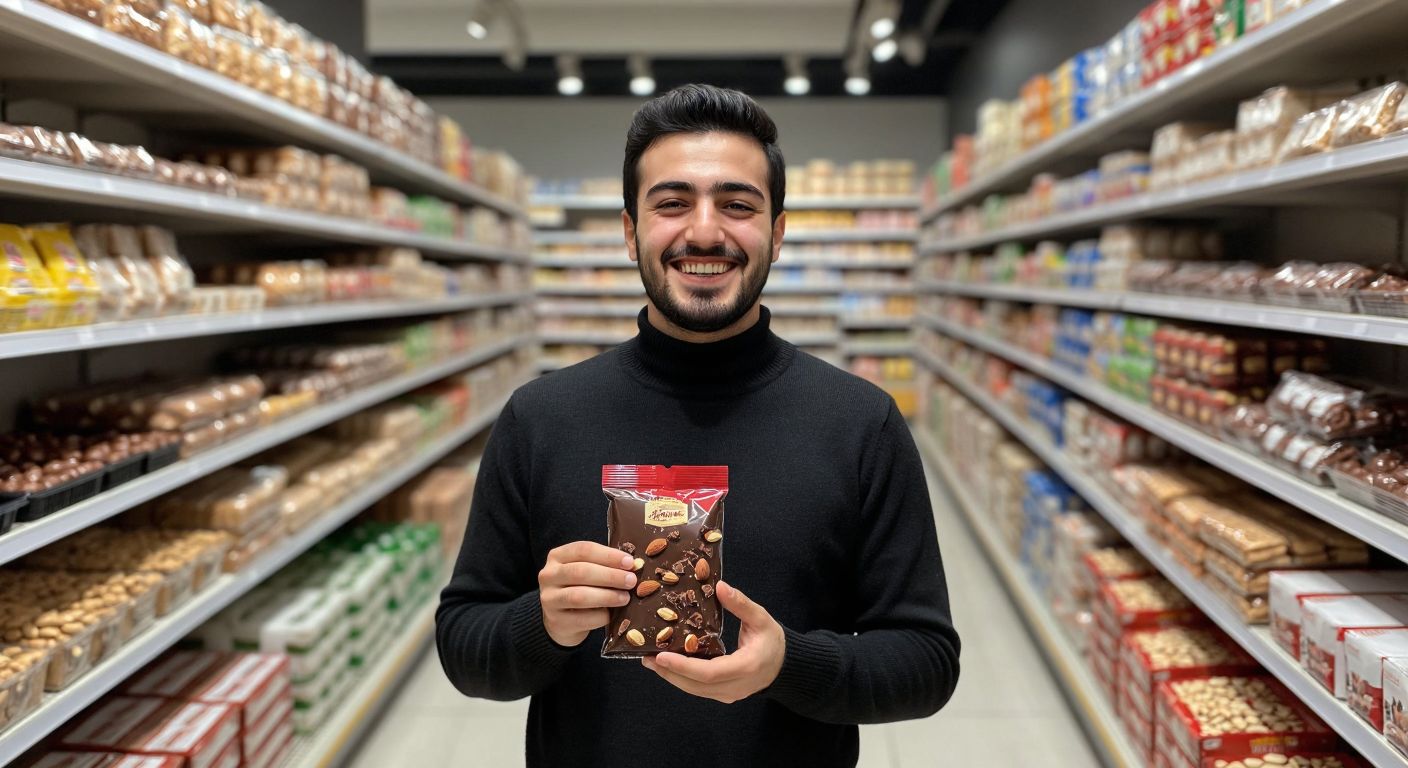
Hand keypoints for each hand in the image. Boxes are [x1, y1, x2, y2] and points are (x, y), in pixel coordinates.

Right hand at [539, 541, 637, 646]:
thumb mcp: (587, 572)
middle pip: (581, 572)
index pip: (583, 550)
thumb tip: (634, 566)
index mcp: (557, 556)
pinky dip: (601, 616)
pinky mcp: (556, 621)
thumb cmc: (580, 588)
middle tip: (631, 580)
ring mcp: (549, 599)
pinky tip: (611, 614)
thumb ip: (604, 566)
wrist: (561, 621)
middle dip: (610, 576)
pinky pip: (582, 618)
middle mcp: (548, 575)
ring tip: (625, 598)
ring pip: (579, 596)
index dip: (608, 555)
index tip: (630, 562)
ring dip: (607, 596)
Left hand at [642, 580, 784, 703]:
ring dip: (671, 676)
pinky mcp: (724, 694)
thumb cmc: (773, 640)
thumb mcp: (761, 618)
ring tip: (650, 661)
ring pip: (694, 690)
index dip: (683, 666)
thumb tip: (719, 586)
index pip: (708, 672)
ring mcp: (728, 694)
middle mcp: (734, 687)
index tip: (661, 655)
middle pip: (695, 685)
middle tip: (646, 658)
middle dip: (669, 672)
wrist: (784, 666)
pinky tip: (668, 665)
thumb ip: (741, 604)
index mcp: (744, 668)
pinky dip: (682, 678)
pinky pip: (699, 689)